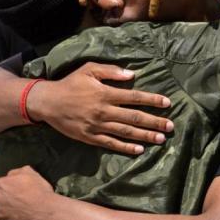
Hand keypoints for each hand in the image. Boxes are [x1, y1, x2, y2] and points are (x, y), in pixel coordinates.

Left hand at [0, 166, 57, 219]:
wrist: (47, 212)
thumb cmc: (39, 191)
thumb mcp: (29, 172)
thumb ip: (15, 173)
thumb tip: (9, 176)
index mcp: (0, 185)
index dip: (0, 188)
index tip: (8, 190)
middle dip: (3, 200)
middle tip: (17, 201)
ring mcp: (0, 215)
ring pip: (0, 212)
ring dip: (7, 211)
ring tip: (21, 211)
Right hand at [28, 63, 173, 155]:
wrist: (48, 102)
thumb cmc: (70, 84)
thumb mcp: (88, 69)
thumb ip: (110, 71)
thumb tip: (132, 74)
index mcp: (105, 93)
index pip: (134, 97)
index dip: (152, 100)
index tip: (167, 103)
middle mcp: (104, 111)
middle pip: (134, 117)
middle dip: (154, 122)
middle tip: (170, 126)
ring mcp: (97, 126)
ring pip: (125, 132)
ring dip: (145, 135)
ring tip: (160, 139)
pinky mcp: (90, 137)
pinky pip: (111, 144)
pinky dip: (126, 147)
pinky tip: (139, 150)